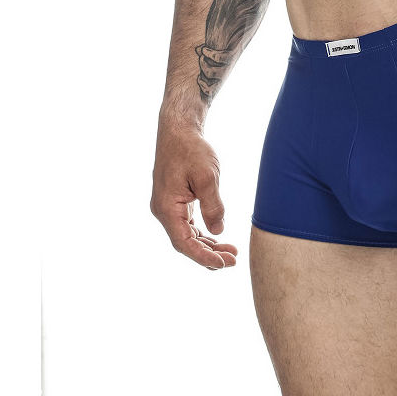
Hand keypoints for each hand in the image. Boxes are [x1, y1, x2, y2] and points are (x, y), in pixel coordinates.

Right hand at [151, 125, 237, 268]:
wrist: (178, 131)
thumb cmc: (191, 150)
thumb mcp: (207, 177)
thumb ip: (213, 206)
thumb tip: (218, 231)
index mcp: (167, 208)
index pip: (184, 243)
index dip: (204, 257)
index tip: (224, 264)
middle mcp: (163, 211)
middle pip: (185, 243)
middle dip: (208, 255)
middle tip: (233, 261)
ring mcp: (168, 207)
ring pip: (187, 235)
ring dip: (207, 246)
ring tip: (230, 253)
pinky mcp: (175, 201)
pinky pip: (187, 224)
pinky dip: (202, 234)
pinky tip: (218, 238)